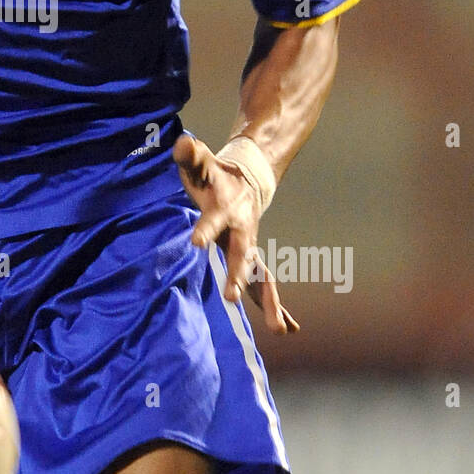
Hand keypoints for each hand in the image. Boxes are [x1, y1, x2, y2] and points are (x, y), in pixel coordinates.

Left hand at [172, 133, 298, 335]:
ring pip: (262, 276)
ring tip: (282, 330)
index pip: (213, 219)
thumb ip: (190, 154)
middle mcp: (242, 231)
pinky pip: (265, 284)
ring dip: (270, 302)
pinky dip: (276, 305)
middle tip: (230, 296)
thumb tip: (182, 143)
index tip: (195, 243)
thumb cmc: (214, 174)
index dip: (204, 229)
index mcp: (226, 209)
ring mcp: (250, 246)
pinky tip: (290, 328)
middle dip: (237, 275)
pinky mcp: (251, 258)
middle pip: (242, 255)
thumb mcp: (200, 162)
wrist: (248, 180)